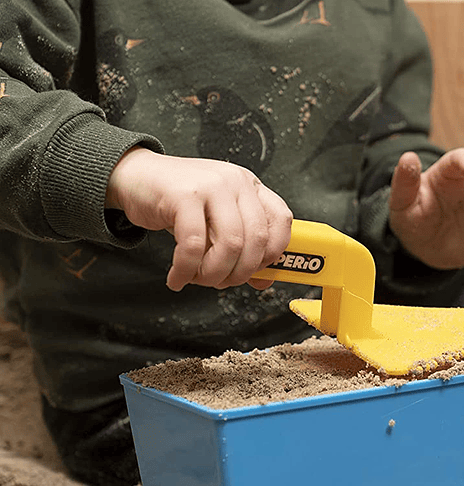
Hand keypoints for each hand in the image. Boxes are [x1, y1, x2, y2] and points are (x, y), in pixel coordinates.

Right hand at [106, 148, 292, 290]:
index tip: (255, 271)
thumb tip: (263, 282)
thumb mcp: (215, 222)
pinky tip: (177, 278)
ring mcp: (211, 185)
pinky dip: (186, 270)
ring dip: (214, 274)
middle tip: (220, 282)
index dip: (273, 253)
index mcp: (249, 186)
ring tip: (197, 279)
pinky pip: (193, 244)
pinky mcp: (183, 195)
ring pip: (230, 244)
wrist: (134, 177)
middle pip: (256, 239)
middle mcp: (235, 182)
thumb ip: (240, 248)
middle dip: (239, 273)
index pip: (281, 220)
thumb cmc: (178, 204)